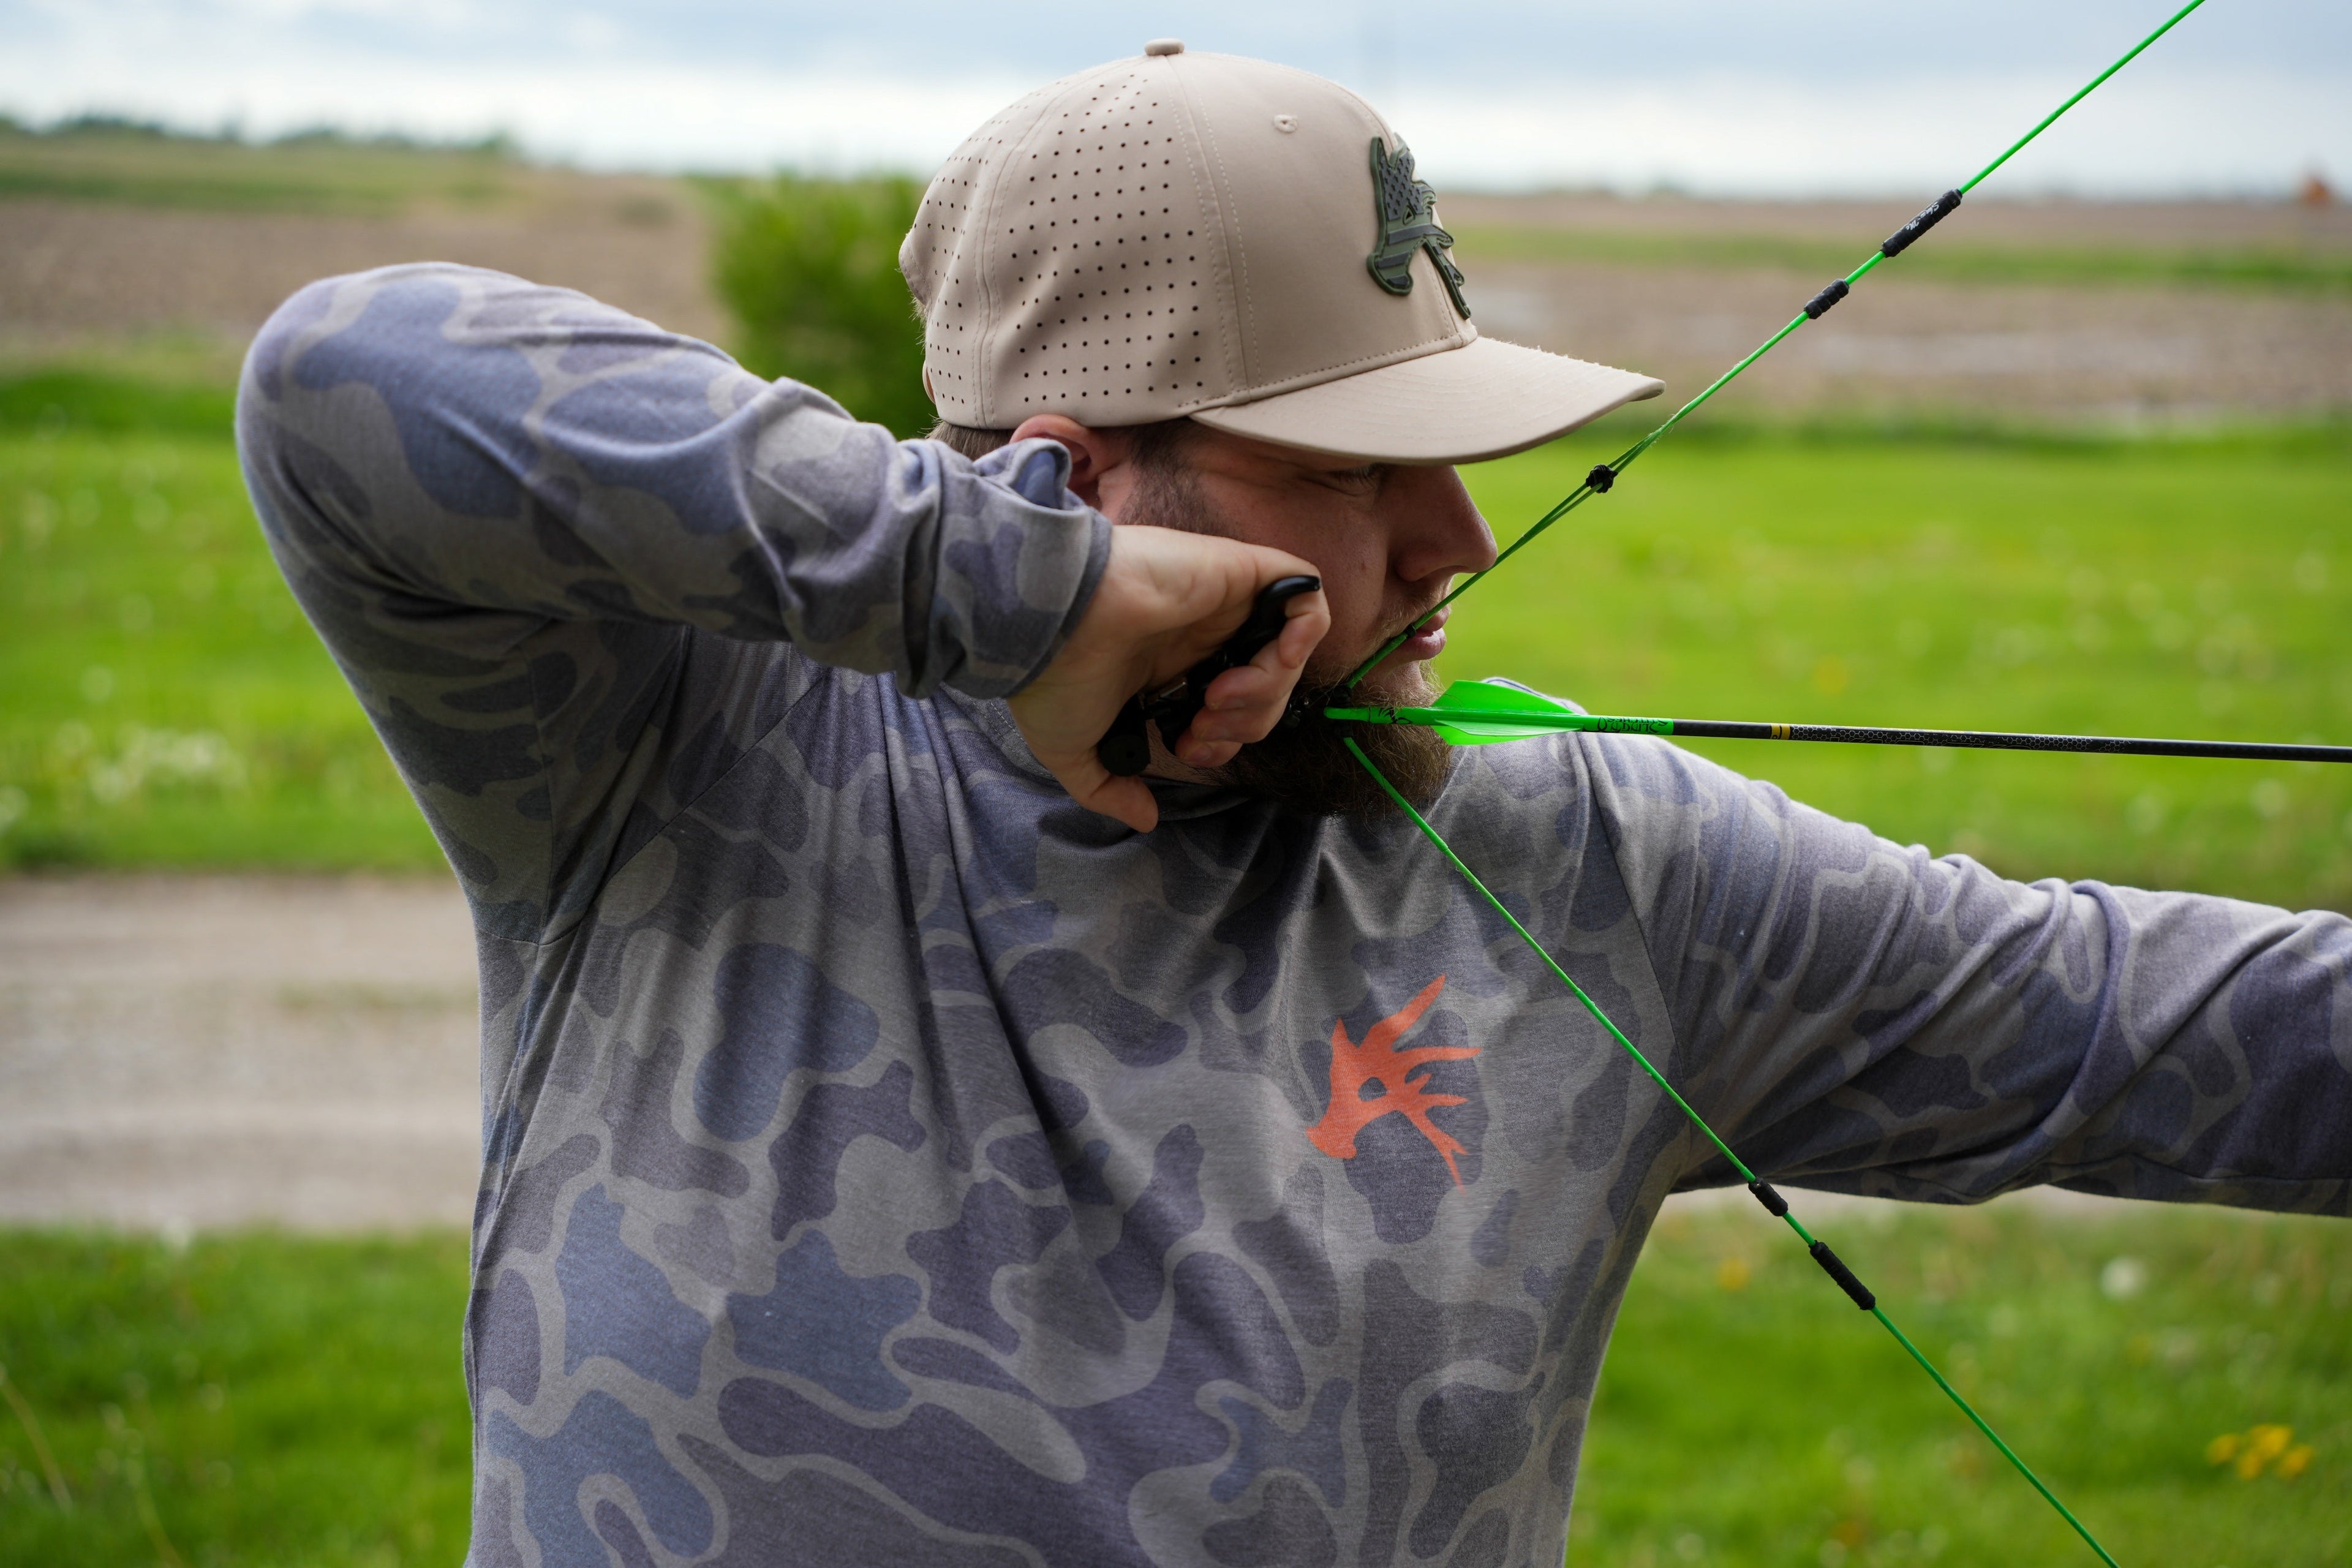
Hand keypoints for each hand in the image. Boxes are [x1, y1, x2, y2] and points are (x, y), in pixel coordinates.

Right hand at [1008, 526, 1328, 831]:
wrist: (1050, 620)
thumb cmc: (1053, 677)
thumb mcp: (1072, 751)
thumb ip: (1109, 788)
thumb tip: (1145, 819)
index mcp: (1167, 669)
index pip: (1230, 712)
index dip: (1225, 743)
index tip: (1189, 749)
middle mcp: (1199, 635)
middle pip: (1264, 690)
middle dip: (1245, 725)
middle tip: (1202, 727)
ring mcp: (1221, 603)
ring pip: (1286, 652)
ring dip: (1266, 691)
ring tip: (1218, 697)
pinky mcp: (1238, 571)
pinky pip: (1306, 598)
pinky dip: (1306, 633)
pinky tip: (1277, 657)